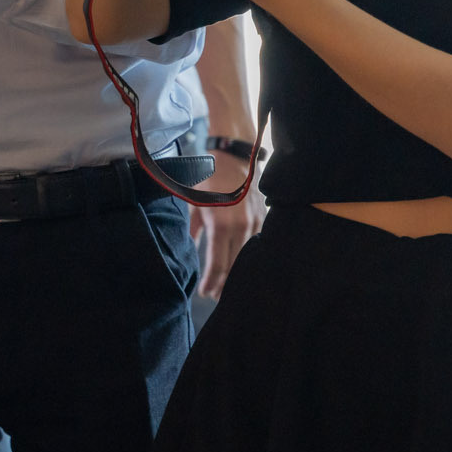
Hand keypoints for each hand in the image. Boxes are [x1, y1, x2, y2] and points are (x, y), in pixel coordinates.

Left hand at [190, 154, 264, 298]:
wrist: (234, 154)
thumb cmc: (210, 177)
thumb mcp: (194, 203)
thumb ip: (193, 228)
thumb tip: (189, 247)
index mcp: (221, 224)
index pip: (217, 263)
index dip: (211, 281)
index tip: (205, 293)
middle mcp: (241, 227)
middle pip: (235, 265)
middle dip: (225, 284)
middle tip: (216, 297)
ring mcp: (254, 222)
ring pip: (247, 256)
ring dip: (238, 272)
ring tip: (228, 287)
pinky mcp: (263, 217)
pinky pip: (256, 243)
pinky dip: (249, 256)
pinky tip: (244, 265)